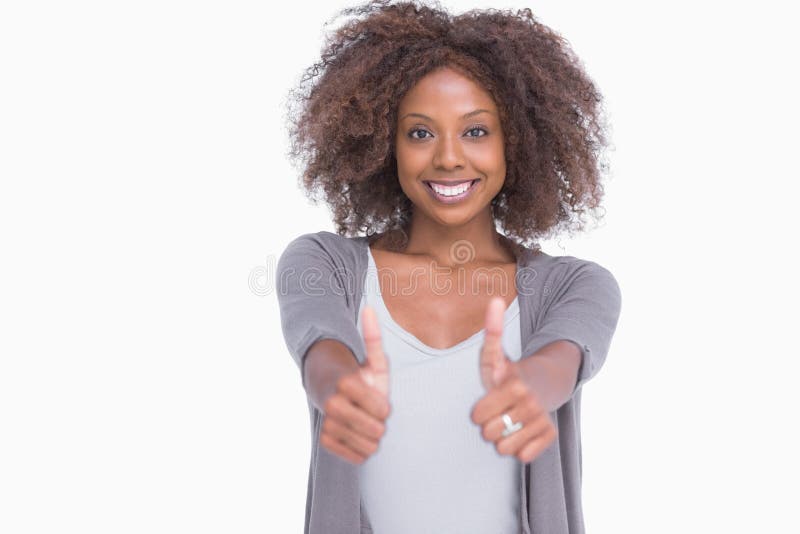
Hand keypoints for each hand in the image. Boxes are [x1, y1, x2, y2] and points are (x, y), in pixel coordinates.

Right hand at [320, 305, 390, 464]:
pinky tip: (356, 434)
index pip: (381, 408)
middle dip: (379, 423)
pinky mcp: (326, 441)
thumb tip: (369, 308)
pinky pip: (357, 457)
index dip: (384, 406)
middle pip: (377, 430)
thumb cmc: (357, 375)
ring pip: (368, 447)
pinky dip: (361, 449)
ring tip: (364, 423)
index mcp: (346, 382)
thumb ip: (372, 337)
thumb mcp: (369, 358)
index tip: (377, 399)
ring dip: (372, 438)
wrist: (329, 392)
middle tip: (371, 413)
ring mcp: (328, 423)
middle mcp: (333, 404)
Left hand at [471, 297, 556, 463]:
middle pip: (489, 434)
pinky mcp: (549, 437)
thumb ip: (491, 331)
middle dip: (490, 425)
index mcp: (514, 384)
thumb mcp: (495, 355)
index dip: (479, 411)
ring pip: (504, 448)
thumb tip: (494, 299)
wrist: (544, 385)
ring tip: (510, 422)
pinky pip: (523, 457)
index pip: (478, 416)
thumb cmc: (511, 373)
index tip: (489, 400)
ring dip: (503, 439)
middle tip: (500, 412)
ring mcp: (541, 421)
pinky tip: (523, 433)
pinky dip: (521, 449)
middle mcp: (529, 404)